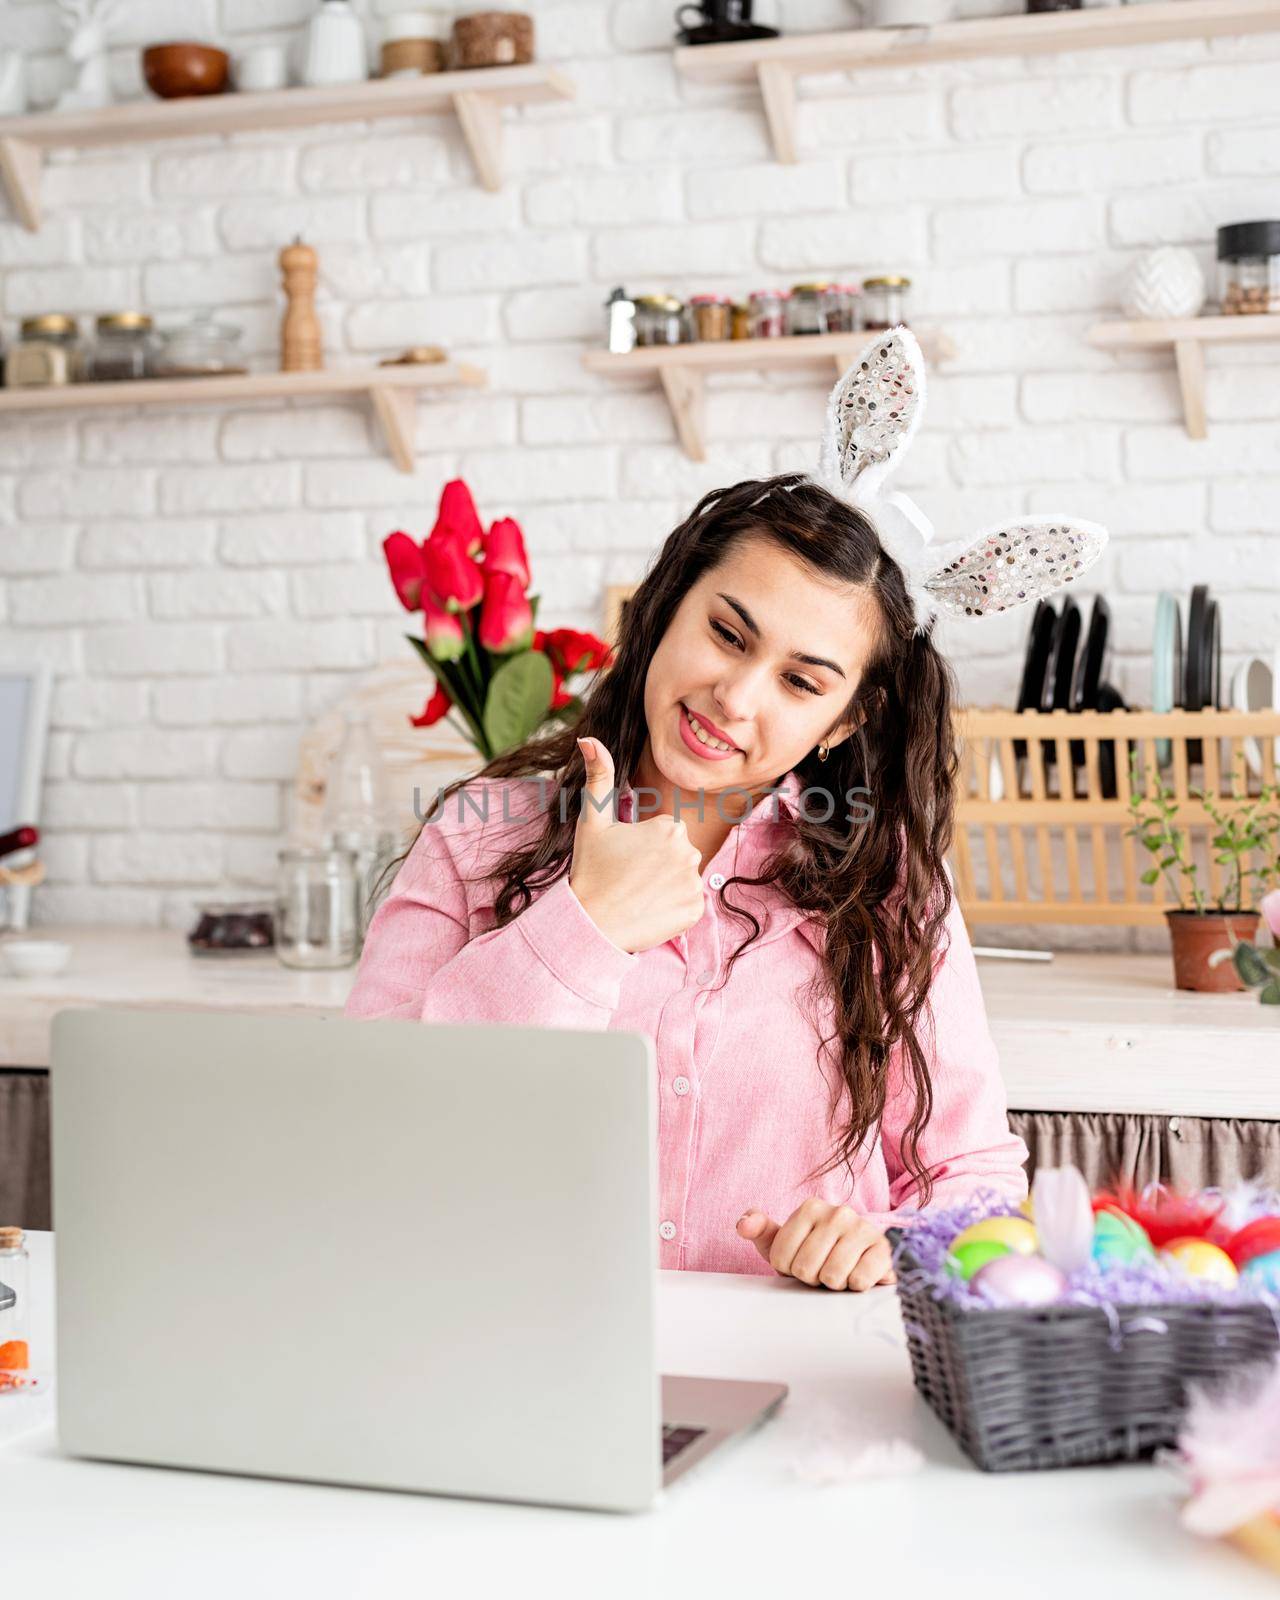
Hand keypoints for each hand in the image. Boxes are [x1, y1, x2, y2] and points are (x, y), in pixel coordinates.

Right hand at [568, 737, 705, 954]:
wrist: (591, 923)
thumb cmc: (590, 870)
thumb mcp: (592, 821)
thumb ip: (598, 776)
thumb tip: (588, 738)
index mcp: (668, 827)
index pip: (665, 833)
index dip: (644, 846)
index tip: (625, 859)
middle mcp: (688, 852)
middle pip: (679, 854)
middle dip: (659, 864)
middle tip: (631, 878)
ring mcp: (694, 883)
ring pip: (684, 878)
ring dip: (667, 886)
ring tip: (639, 894)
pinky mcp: (696, 911)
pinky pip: (690, 904)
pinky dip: (674, 909)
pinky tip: (651, 909)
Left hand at [736, 1199, 895, 1290]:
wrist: (862, 1262)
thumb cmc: (817, 1253)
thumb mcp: (784, 1242)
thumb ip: (760, 1230)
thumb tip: (743, 1224)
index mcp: (810, 1208)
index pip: (781, 1257)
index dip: (789, 1270)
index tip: (802, 1261)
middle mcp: (838, 1212)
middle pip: (805, 1268)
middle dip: (812, 1278)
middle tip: (823, 1269)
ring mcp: (863, 1228)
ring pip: (832, 1276)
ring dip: (834, 1284)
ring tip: (840, 1273)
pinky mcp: (883, 1249)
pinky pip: (859, 1280)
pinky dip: (856, 1286)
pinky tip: (859, 1276)